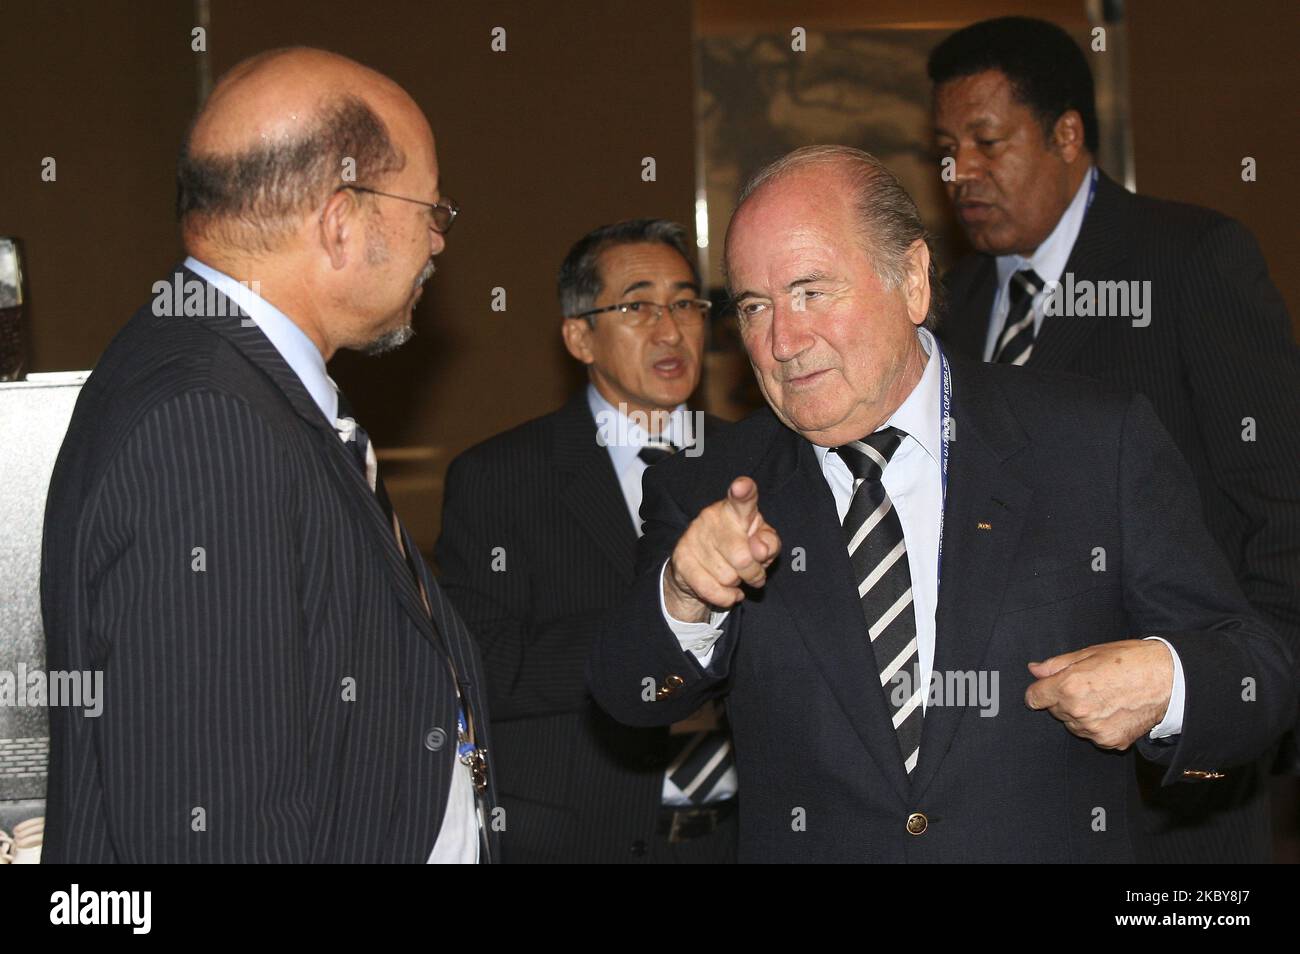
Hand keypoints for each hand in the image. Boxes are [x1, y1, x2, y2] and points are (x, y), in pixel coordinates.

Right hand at [663, 476, 780, 621]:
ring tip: (732, 575)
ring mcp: (694, 537)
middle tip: (752, 573)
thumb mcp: (762, 544)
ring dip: (736, 584)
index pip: (743, 499)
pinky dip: (726, 597)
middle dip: (753, 573)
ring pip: (728, 577)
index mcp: (736, 509)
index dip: (744, 492)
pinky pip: (712, 590)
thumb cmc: (740, 549)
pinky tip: (726, 590)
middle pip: (743, 558)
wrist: (700, 568)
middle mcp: (712, 517)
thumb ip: (770, 543)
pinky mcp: (681, 558)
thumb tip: (760, 550)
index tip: (742, 486)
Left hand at [1024, 639, 1173, 749]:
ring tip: (1103, 696)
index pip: (1034, 698)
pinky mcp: (1111, 741)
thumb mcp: (1089, 653)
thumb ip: (1056, 665)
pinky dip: (1098, 725)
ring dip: (1079, 714)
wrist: (1169, 679)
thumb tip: (1034, 670)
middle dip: (1062, 699)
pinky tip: (1114, 710)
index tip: (1045, 688)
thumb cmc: (1129, 660)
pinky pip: (1093, 735)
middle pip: (1054, 710)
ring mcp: (1095, 730)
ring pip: (1072, 724)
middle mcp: (1079, 712)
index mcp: (1069, 687)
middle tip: (1087, 685)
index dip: (1038, 691)